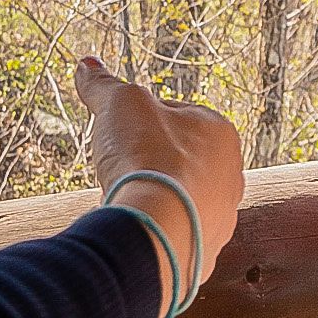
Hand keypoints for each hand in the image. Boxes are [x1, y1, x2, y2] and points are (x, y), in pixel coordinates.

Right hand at [75, 57, 243, 313]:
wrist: (156, 225)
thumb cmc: (146, 156)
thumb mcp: (119, 104)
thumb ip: (104, 85)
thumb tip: (85, 65)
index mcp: (221, 132)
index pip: (178, 115)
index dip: (143, 120)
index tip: (121, 130)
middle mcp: (232, 175)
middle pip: (182, 160)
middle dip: (152, 161)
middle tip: (122, 166)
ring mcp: (223, 216)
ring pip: (182, 200)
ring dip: (156, 198)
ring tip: (127, 199)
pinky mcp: (206, 252)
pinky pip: (177, 234)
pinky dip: (155, 230)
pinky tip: (134, 229)